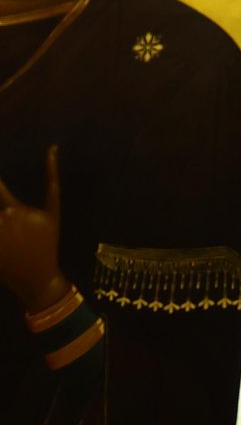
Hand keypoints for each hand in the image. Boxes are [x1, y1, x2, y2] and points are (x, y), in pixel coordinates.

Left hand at [0, 146, 67, 312]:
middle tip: (7, 222)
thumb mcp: (52, 212)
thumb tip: (52, 146)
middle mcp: (3, 219)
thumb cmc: (46, 242)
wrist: (37, 277)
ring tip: (7, 234)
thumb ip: (51, 179)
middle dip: (0, 215)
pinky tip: (3, 242)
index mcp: (16, 209)